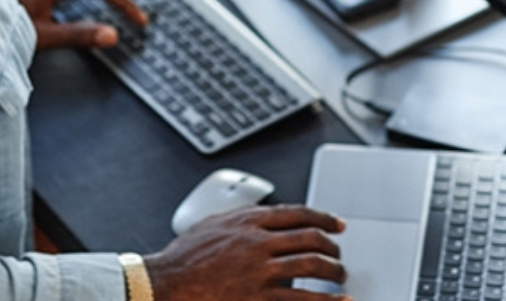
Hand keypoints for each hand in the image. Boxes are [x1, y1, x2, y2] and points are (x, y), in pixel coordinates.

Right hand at [144, 205, 349, 300]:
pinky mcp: (258, 298)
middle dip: (332, 248)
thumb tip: (264, 218)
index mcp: (248, 221)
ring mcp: (260, 271)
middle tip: (338, 257)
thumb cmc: (184, 257)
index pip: (299, 213)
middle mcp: (258, 242)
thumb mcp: (213, 224)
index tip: (337, 225)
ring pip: (313, 266)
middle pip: (311, 238)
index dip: (325, 218)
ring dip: (334, 272)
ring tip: (340, 278)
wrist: (165, 283)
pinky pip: (302, 300)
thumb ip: (241, 219)